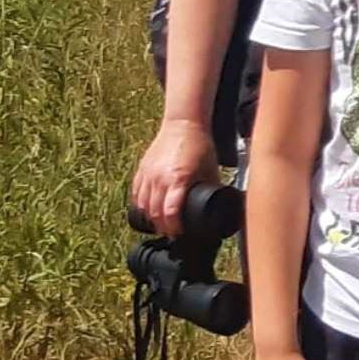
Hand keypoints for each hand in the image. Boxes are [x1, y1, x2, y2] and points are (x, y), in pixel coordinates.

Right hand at [131, 119, 218, 236]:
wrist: (182, 125)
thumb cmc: (200, 146)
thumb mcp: (210, 170)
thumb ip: (212, 188)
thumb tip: (221, 205)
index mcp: (179, 179)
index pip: (171, 212)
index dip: (175, 227)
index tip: (180, 234)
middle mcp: (160, 178)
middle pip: (155, 212)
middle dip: (163, 227)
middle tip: (171, 233)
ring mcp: (148, 174)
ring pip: (143, 205)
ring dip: (151, 218)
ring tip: (161, 225)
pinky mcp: (142, 169)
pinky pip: (136, 193)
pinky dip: (141, 205)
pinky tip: (148, 211)